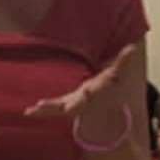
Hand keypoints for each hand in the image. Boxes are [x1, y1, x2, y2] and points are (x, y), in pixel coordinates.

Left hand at [25, 40, 145, 145]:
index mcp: (93, 93)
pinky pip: (49, 110)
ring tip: (32, 110)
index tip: (88, 91)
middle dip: (66, 106)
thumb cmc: (106, 88)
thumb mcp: (114, 74)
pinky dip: (40, 112)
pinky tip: (27, 112)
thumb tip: (132, 47)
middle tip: (59, 107)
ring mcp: (70, 106)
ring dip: (46, 111)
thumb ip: (122, 61)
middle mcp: (81, 102)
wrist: (101, 108)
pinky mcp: (62, 107)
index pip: (93, 93)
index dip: (90, 93)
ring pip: (57, 110)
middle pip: (74, 105)